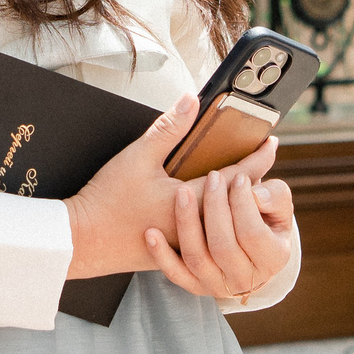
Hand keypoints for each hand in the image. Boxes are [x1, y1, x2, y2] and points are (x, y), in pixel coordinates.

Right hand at [65, 95, 279, 284]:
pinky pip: (203, 235)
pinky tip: (210, 210)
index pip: (238, 178)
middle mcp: (194, 226)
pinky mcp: (173, 253)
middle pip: (236, 203)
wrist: (81, 241)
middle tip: (262, 160)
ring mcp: (184, 243)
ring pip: (221, 221)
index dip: (258, 159)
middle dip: (252, 181)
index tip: (272, 143)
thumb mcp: (138, 156)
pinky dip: (212, 218)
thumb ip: (169, 128)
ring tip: (244, 183)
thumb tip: (192, 100)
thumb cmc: (107, 200)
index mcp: (191, 201)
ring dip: (234, 202)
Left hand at [147, 165, 297, 304]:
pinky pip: (174, 273)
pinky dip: (161, 255)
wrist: (247, 244)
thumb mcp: (277, 204)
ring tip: (183, 192)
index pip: (253, 233)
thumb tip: (256, 194)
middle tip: (212, 177)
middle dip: (216, 208)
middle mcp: (246, 279)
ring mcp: (217, 285)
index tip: (238, 176)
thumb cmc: (263, 214)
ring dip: (187, 224)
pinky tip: (150, 232)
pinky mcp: (194, 284)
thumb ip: (274, 195)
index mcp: (274, 259)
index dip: (244, 203)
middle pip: (223, 246)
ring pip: (197, 258)